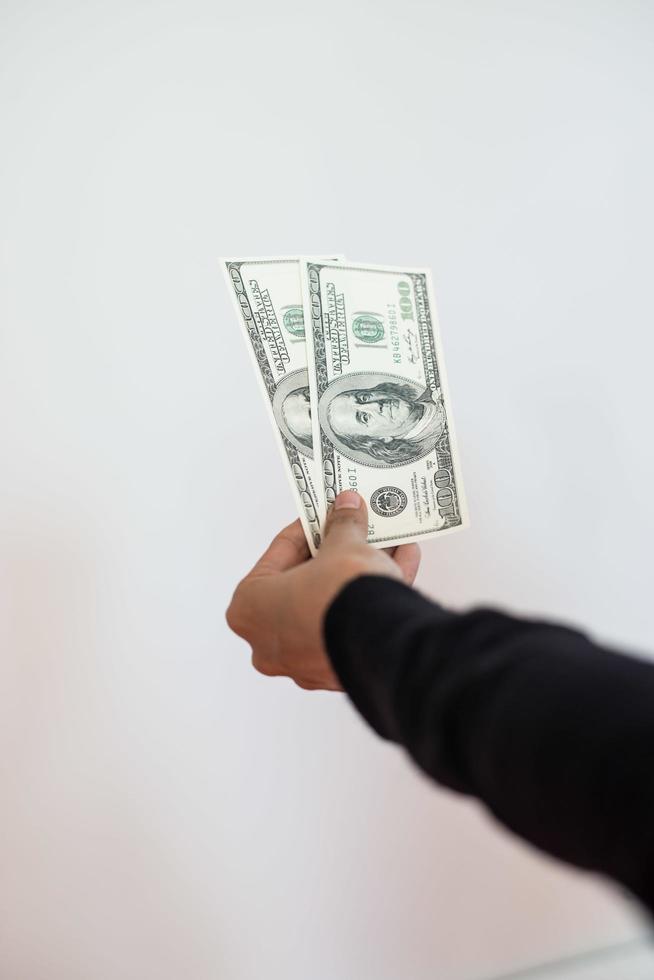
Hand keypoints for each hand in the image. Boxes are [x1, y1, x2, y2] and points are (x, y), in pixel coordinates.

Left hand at [226, 491, 420, 690]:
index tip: (327, 512)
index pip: (280, 554)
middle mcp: (268, 642)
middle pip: (306, 582)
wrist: (382, 643)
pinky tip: (401, 567)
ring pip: (332, 605)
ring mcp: (303, 662)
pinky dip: (372, 599)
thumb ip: (342, 525)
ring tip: (387, 545)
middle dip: (336, 553)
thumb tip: (346, 506)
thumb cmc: (339, 596)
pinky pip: (352, 625)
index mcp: (249, 608)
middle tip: (355, 530)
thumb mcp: (342, 546)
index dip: (309, 527)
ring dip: (358, 572)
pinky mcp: (338, 672)